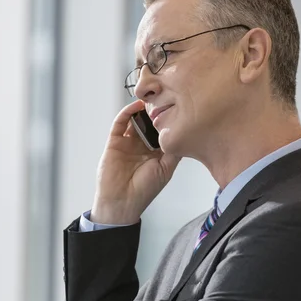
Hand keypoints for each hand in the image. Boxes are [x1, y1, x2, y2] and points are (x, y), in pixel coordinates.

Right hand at [91, 99, 181, 223]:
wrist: (121, 202)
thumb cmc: (144, 191)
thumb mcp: (166, 169)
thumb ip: (174, 151)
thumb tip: (185, 133)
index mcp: (155, 153)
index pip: (162, 131)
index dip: (169, 120)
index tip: (178, 107)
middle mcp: (142, 146)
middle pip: (149, 123)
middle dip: (156, 111)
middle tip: (165, 97)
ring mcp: (127, 143)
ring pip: (135, 120)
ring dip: (142, 109)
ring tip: (153, 98)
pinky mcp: (114, 142)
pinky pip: (120, 123)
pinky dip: (127, 112)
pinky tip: (137, 106)